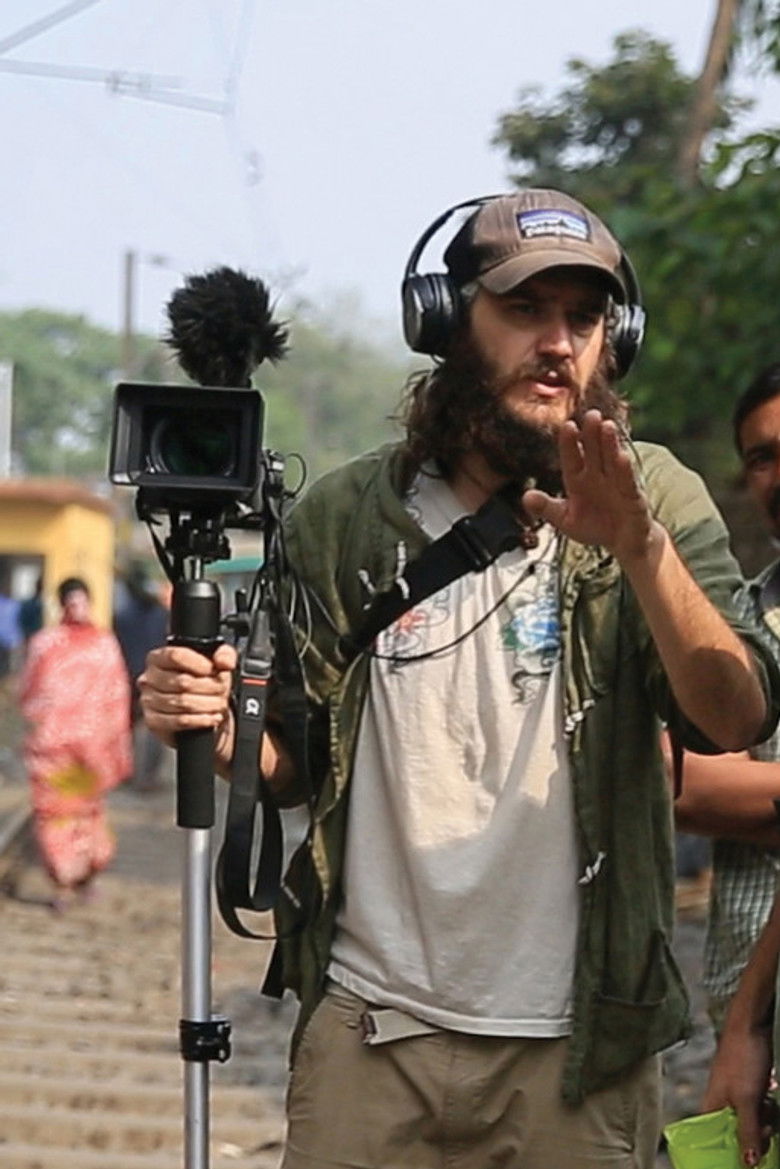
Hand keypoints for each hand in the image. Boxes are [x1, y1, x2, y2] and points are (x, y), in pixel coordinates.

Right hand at [138, 643, 236, 764]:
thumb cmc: (204, 682)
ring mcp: (148, 700)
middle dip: (209, 687)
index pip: (175, 656)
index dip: (199, 664)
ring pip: (182, 702)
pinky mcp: (153, 721)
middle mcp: (149, 678)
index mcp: (159, 657)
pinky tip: (212, 717)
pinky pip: (179, 721)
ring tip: (220, 704)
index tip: (213, 670)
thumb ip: (224, 655)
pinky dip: (200, 720)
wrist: (198, 711)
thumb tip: (225, 662)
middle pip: (182, 681)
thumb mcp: (217, 662)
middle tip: (223, 691)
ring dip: (208, 704)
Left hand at [522, 409, 661, 564]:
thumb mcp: (565, 520)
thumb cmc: (594, 526)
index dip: (570, 443)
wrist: (624, 542)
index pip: (572, 457)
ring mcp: (616, 484)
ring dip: (610, 444)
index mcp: (578, 479)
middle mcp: (598, 476)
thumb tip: (526, 497)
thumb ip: (547, 508)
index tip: (567, 426)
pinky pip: (628, 482)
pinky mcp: (633, 498)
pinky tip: (622, 457)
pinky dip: (624, 471)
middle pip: (594, 451)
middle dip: (592, 434)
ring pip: (611, 460)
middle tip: (591, 414)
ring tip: (607, 426)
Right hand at [701, 1025, 773, 1166]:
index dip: (730, 1153)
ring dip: (765, 1121)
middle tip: (765, 1125)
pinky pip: (759, 1110)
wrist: (752, 1025)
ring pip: (752, 1123)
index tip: (748, 1157)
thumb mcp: (747, 1100)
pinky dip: (768, 1109)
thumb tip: (748, 1164)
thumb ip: (747, 1132)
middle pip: (737, 1136)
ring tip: (769, 1105)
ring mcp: (735, 1096)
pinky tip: (771, 1099)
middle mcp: (720, 1105)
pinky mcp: (748, 1089)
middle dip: (755, 1136)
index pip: (713, 1144)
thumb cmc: (742, 1058)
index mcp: (710, 1109)